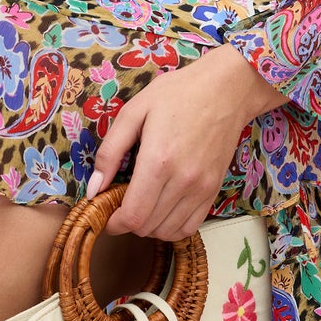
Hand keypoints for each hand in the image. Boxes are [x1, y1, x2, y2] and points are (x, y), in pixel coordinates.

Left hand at [92, 47, 279, 242]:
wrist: (226, 89)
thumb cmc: (177, 94)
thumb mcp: (134, 112)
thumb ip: (110, 152)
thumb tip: (94, 189)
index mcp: (158, 161)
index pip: (133, 215)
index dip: (114, 223)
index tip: (106, 214)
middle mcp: (182, 180)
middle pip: (147, 227)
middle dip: (127, 222)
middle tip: (121, 202)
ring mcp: (202, 188)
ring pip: (168, 231)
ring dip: (148, 225)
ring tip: (142, 203)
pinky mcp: (214, 190)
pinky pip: (190, 227)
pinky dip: (172, 226)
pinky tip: (162, 209)